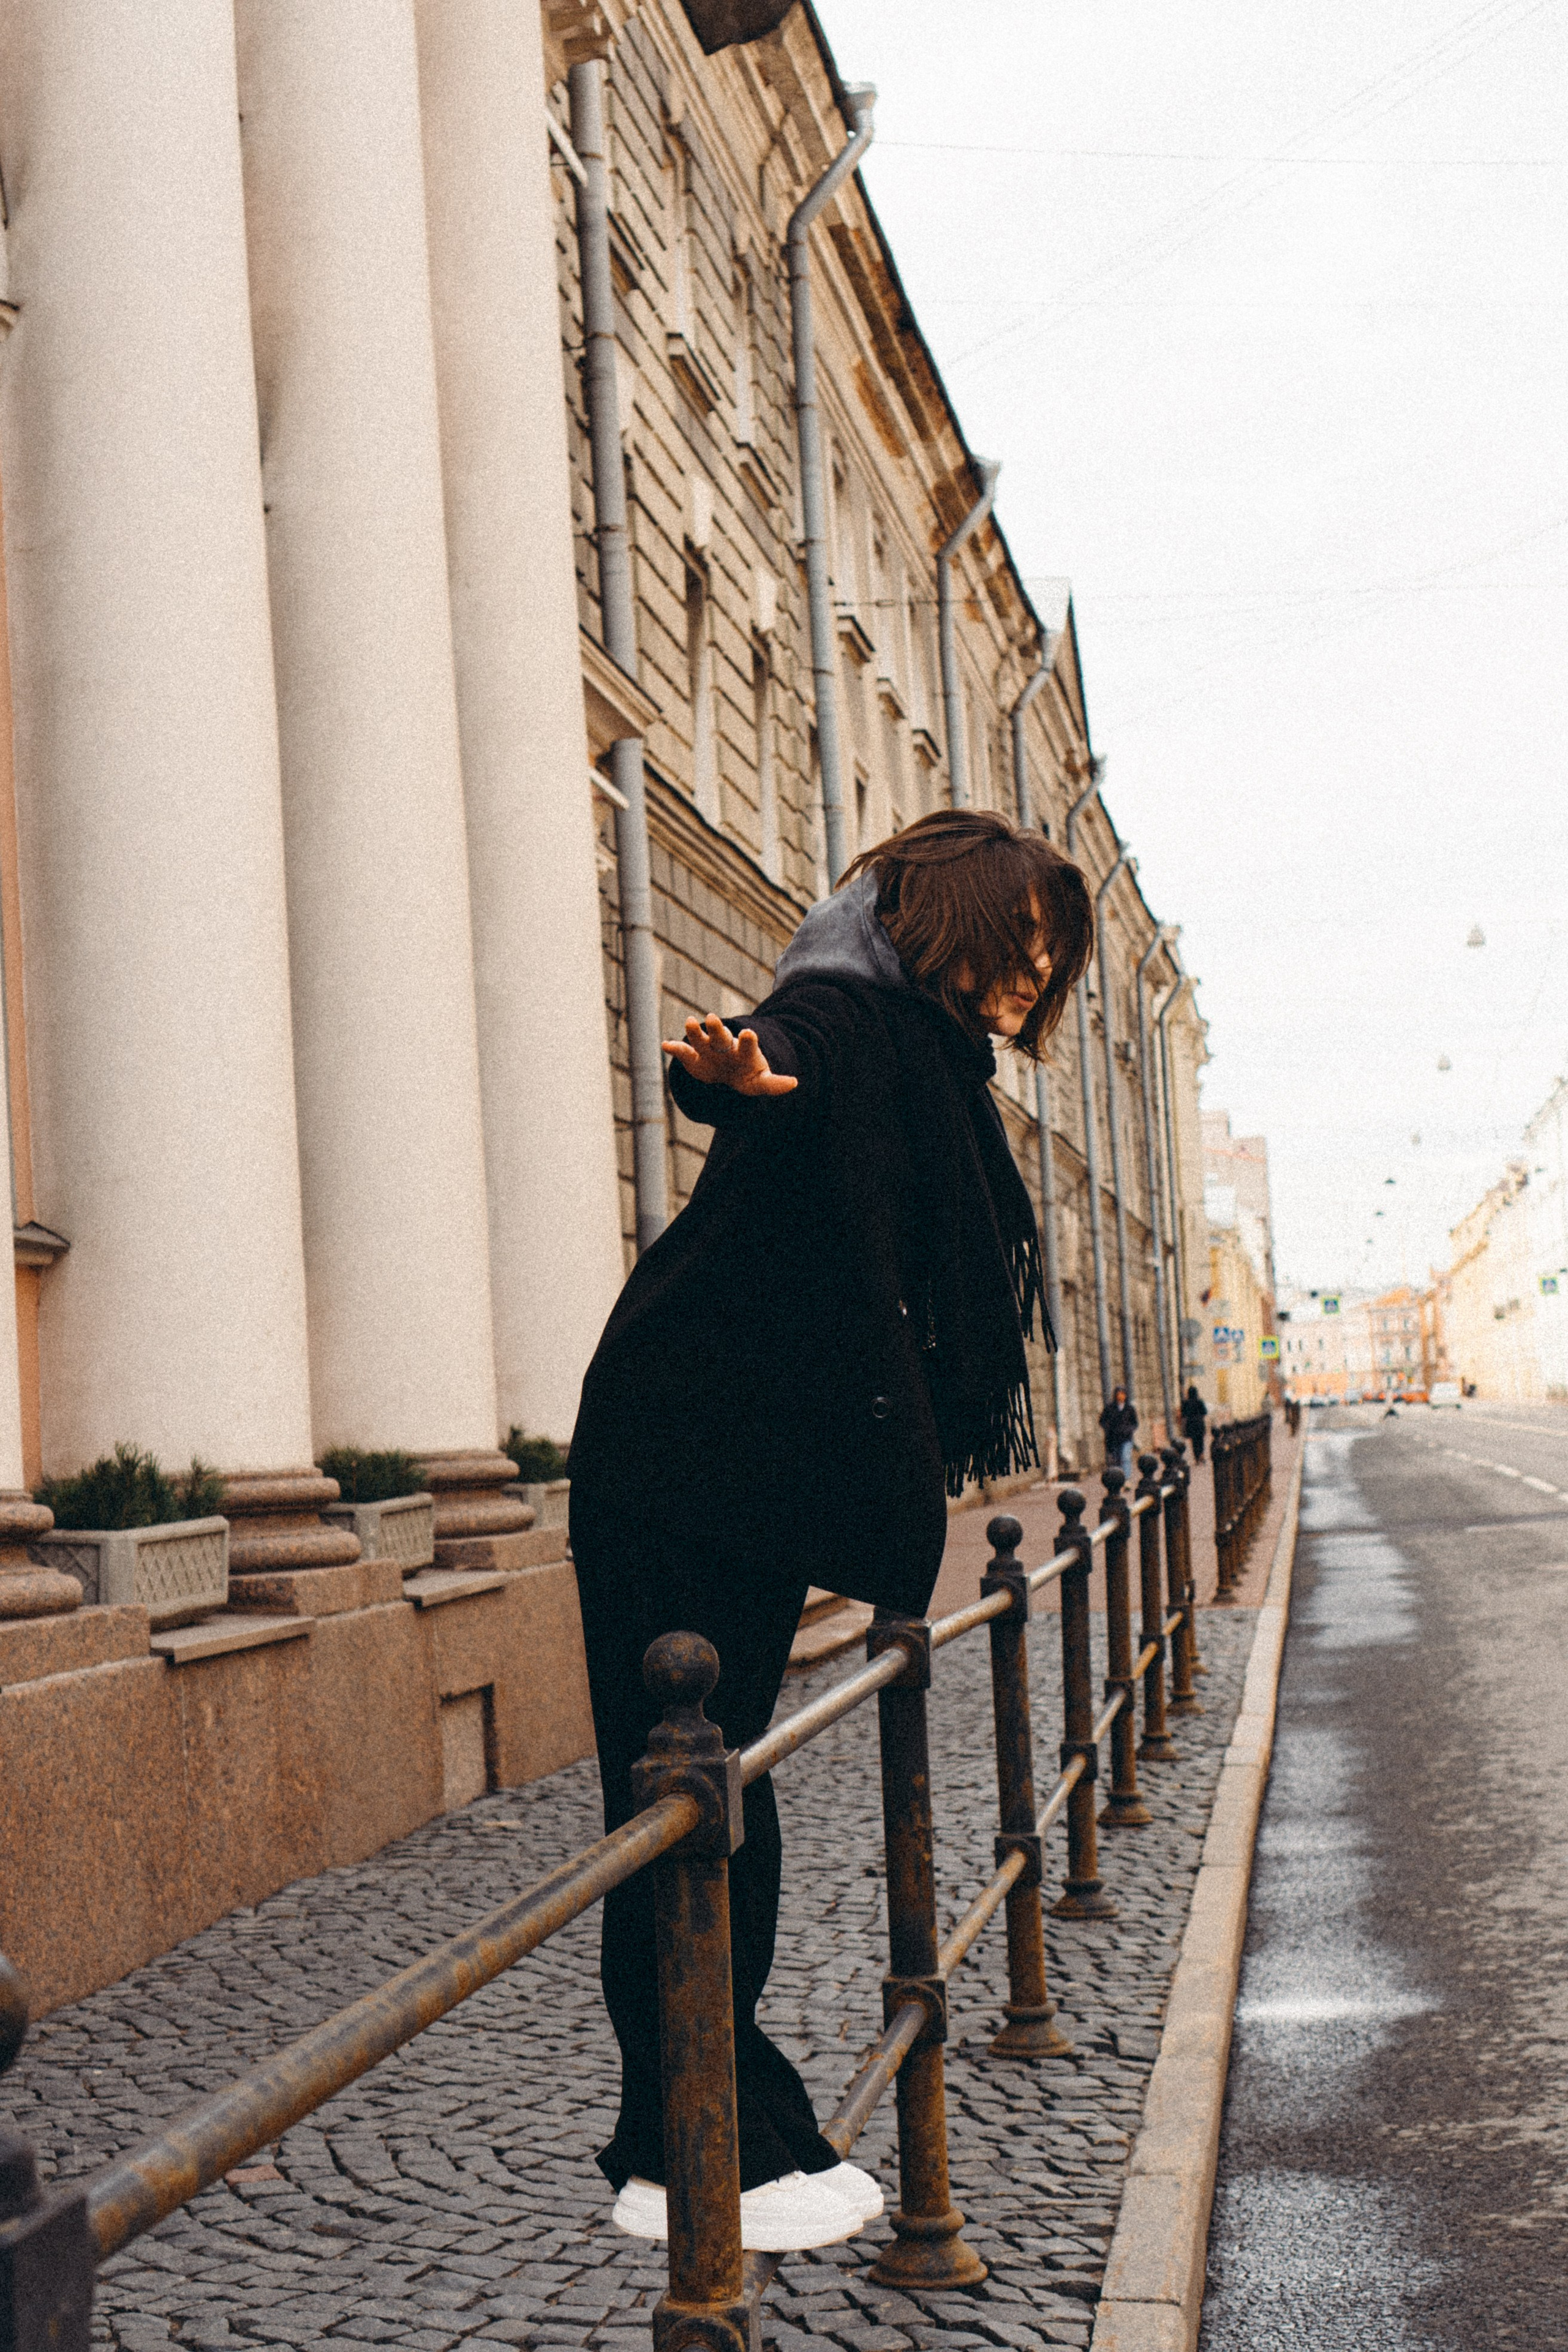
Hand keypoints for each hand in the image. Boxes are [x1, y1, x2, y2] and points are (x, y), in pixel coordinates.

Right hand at [662, 1013, 797, 1095]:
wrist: (730, 1073)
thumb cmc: (748, 1075)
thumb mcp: (762, 1082)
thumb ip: (775, 1084)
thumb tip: (795, 1082)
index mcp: (745, 1051)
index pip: (748, 1043)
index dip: (748, 1039)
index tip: (749, 1033)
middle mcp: (726, 1046)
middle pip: (722, 1036)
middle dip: (717, 1028)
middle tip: (713, 1018)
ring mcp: (709, 1050)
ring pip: (701, 1039)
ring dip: (695, 1031)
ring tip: (689, 1022)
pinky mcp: (694, 1058)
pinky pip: (683, 1052)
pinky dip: (674, 1048)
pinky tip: (665, 1045)